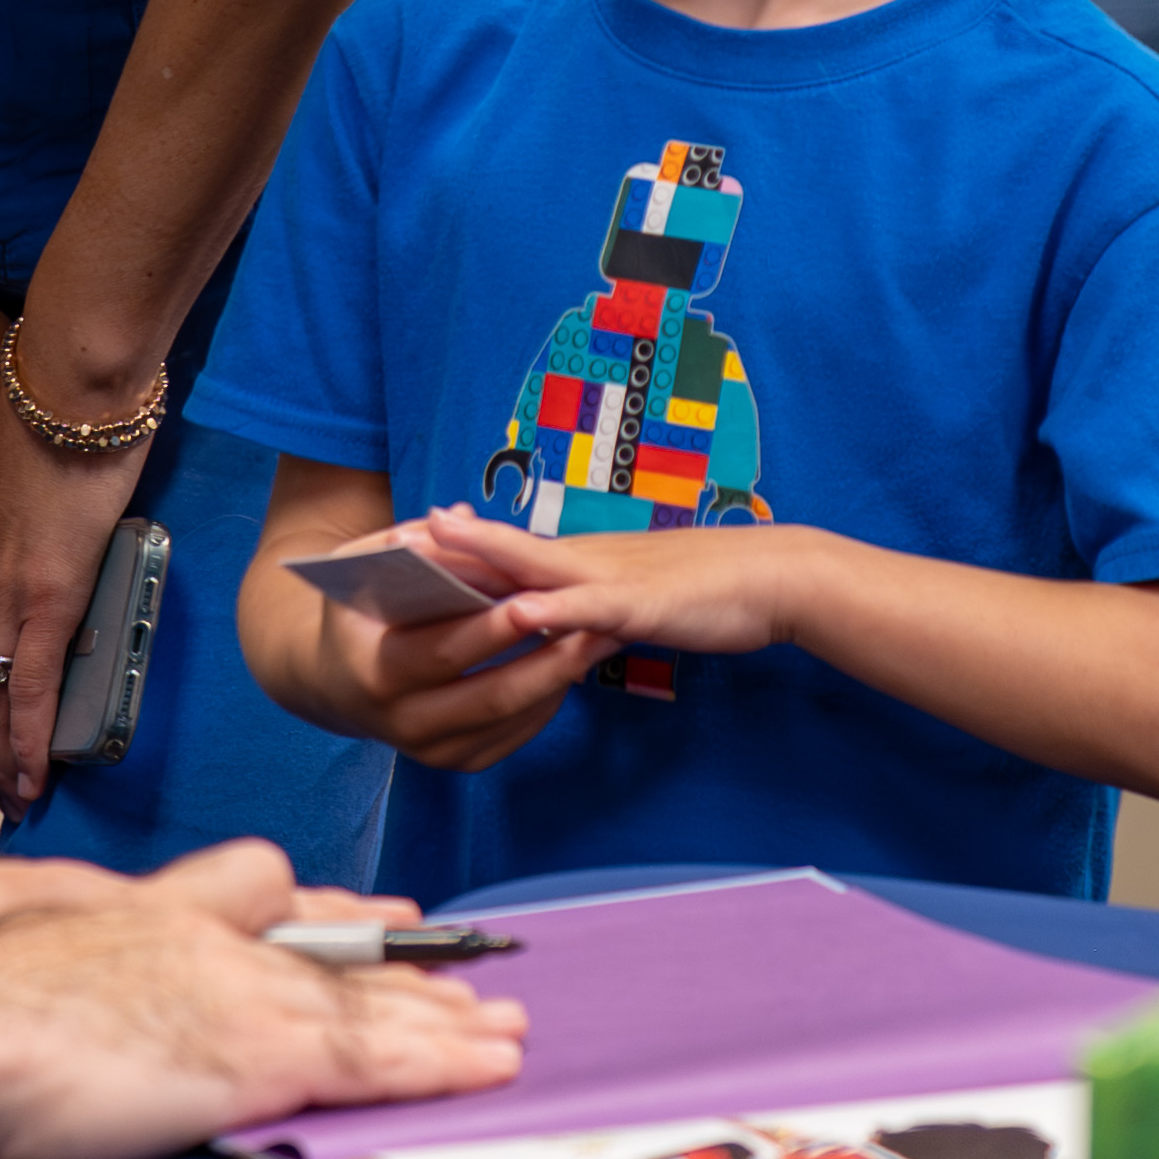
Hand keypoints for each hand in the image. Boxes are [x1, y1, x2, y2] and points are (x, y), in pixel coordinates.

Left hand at [0, 412, 153, 811]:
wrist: (71, 384)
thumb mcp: (46, 480)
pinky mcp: (47, 596)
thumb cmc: (69, 414)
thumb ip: (45, 517)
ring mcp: (10, 592)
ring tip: (11, 802)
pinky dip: (31, 741)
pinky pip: (33, 687)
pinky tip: (37, 777)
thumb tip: (69, 531)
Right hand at [0, 841, 528, 1158]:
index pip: (270, 904)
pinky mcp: (254, 1053)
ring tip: (509, 1032)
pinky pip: (371, 1058)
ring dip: (446, 1022)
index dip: (335, 921)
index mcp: (157, 919)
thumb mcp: (32, 959)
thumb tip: (118, 996)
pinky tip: (484, 1067)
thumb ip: (93, 964)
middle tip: (477, 984)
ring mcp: (238, 995)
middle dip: (410, 974)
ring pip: (371, 1005)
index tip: (386, 924)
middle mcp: (210, 944)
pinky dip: (438, 1062)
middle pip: (333, 956)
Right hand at [247, 512, 605, 772]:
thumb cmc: (354, 607)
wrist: (331, 679)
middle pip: (488, 696)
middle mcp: (399, 721)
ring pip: (508, 719)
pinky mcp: (453, 761)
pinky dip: (544, 703)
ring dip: (558, 680)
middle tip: (596, 626)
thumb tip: (462, 516)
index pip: (442, 652)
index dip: (491, 630)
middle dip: (547, 660)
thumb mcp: (358, 565)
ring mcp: (428, 749)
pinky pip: (511, 736)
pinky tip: (569, 667)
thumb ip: (407, 539)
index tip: (537, 601)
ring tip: (599, 640)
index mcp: (374, 670)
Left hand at [404, 507, 805, 655]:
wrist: (775, 578)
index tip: (398, 540)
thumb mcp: (634, 601)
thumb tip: (553, 623)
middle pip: (502, 548)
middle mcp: (585, 561)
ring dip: (478, 555)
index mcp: (581, 563)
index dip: (453, 547)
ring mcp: (610, 578)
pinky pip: (587, 607)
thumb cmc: (709, 594)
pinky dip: (550, 609)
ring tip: (424, 546)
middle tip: (383, 535)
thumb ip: (589, 609)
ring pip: (531, 563)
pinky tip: (516, 612)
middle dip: (443, 545)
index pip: (505, 552)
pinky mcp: (640, 604)